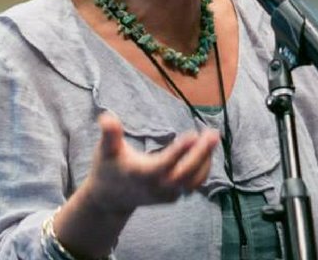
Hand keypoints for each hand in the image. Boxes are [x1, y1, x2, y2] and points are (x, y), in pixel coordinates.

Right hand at [82, 111, 220, 215]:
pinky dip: (203, 169)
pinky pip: (193, 184)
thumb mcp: (105, 151)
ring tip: (212, 137)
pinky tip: (207, 150)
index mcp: (141, 174)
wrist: (110, 199)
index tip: (193, 134)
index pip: (164, 164)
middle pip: (185, 173)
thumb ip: (109, 135)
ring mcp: (166, 194)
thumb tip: (106, 117)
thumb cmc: (108, 168)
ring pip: (193, 180)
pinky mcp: (172, 197)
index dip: (179, 151)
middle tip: (213, 133)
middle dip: (201, 154)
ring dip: (206, 160)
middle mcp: (156, 186)